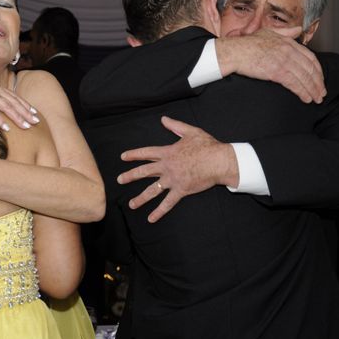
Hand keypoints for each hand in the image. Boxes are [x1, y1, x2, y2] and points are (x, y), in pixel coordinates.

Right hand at [0, 65, 38, 130]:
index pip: (14, 96)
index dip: (25, 104)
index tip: (33, 111)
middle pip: (15, 102)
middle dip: (26, 113)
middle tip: (36, 121)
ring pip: (8, 107)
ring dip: (18, 117)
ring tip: (27, 126)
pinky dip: (0, 120)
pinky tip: (7, 128)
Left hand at [117, 116, 236, 222]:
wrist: (219, 161)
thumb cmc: (207, 146)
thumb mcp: (190, 131)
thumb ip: (175, 125)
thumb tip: (164, 119)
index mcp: (167, 152)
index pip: (146, 153)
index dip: (133, 155)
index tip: (123, 157)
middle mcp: (166, 167)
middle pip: (144, 171)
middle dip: (130, 176)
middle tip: (119, 180)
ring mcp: (172, 180)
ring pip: (152, 190)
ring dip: (140, 198)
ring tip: (131, 204)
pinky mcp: (181, 190)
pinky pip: (167, 203)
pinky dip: (159, 212)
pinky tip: (151, 219)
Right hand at [216, 28, 324, 103]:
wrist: (235, 52)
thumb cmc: (247, 43)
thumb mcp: (268, 32)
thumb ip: (285, 32)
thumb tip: (298, 30)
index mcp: (288, 42)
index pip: (310, 57)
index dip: (318, 70)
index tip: (320, 79)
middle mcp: (289, 51)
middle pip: (310, 69)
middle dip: (318, 82)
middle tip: (321, 93)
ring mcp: (284, 61)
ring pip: (305, 77)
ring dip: (313, 90)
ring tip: (316, 99)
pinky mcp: (277, 72)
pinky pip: (295, 84)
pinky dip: (303, 92)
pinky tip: (306, 98)